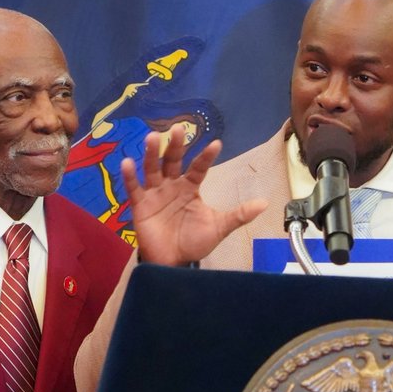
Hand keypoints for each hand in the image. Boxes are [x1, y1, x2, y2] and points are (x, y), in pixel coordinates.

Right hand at [123, 124, 265, 266]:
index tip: (217, 144)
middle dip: (175, 146)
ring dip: (152, 154)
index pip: (199, 167)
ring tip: (152, 137)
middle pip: (172, 161)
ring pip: (152, 169)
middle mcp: (172, 185)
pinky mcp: (140, 205)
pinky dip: (130, 176)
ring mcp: (155, 193)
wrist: (174, 263)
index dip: (206, 157)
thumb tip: (265, 203)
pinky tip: (127, 162)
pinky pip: (134, 188)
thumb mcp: (219, 227)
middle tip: (177, 128)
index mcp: (191, 187)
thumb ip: (239, 214)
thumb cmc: (194, 242)